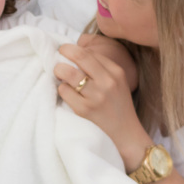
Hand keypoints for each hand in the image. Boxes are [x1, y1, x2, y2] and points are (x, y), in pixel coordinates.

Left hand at [55, 42, 150, 166]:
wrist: (126, 134)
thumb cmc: (117, 106)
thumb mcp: (117, 82)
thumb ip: (100, 67)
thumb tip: (74, 53)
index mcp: (116, 72)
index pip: (89, 52)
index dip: (73, 49)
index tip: (65, 52)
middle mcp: (107, 82)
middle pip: (79, 56)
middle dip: (63, 52)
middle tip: (57, 57)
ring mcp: (96, 96)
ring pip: (67, 72)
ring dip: (59, 71)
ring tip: (59, 74)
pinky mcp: (84, 110)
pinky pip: (64, 91)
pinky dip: (61, 90)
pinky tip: (67, 94)